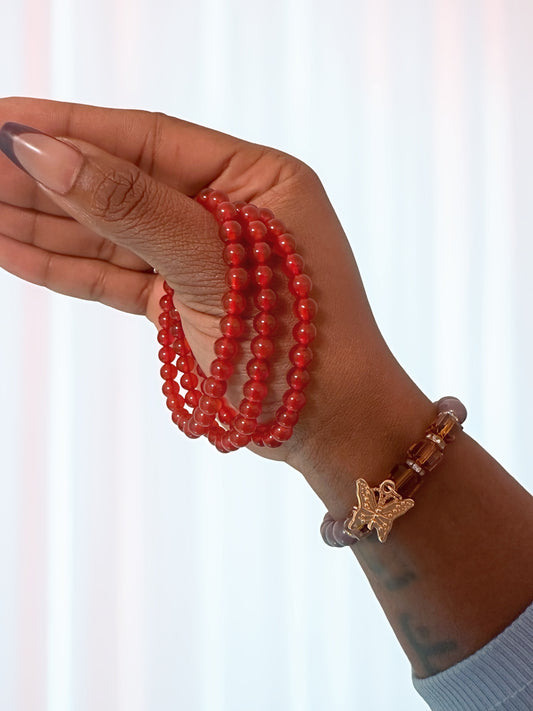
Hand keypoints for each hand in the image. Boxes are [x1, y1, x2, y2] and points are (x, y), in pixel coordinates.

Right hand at [0, 97, 430, 514]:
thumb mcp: (215, 265)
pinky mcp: (181, 302)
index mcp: (258, 178)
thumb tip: (48, 155)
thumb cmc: (301, 342)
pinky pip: (114, 276)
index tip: (5, 123)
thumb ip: (133, 209)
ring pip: (109, 233)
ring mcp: (201, 258)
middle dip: (46, 176)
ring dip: (42, 221)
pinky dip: (64, 266)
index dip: (73, 128)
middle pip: (121, 183)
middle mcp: (228, 210)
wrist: (332, 427)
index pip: (149, 139)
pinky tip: (10, 246)